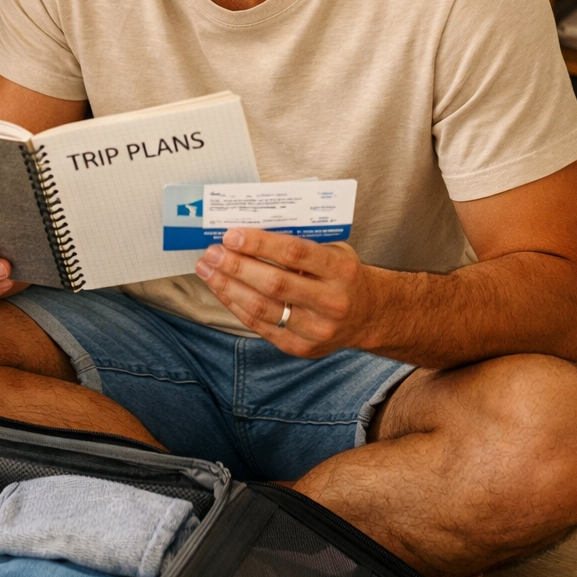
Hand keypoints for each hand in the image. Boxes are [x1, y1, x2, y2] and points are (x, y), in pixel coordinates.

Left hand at [194, 229, 376, 356]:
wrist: (370, 316)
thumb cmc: (343, 275)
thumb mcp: (334, 251)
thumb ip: (300, 242)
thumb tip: (250, 229)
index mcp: (341, 270)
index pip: (295, 254)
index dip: (260, 244)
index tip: (231, 235)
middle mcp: (331, 302)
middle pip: (275, 284)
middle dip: (237, 267)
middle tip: (212, 252)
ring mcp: (316, 329)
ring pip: (263, 308)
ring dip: (228, 287)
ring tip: (207, 269)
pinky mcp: (300, 347)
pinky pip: (260, 326)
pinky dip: (235, 305)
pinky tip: (220, 289)